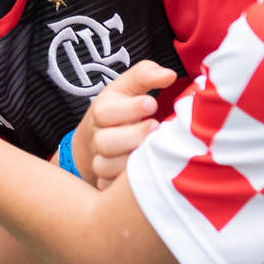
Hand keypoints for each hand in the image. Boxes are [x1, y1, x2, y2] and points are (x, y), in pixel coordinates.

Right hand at [78, 61, 176, 189]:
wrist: (94, 142)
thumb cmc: (120, 110)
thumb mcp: (128, 88)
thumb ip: (145, 75)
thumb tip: (168, 75)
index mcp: (102, 111)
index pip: (106, 111)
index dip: (129, 108)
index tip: (152, 104)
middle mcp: (97, 138)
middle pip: (106, 142)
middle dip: (132, 136)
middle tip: (156, 128)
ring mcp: (99, 161)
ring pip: (106, 167)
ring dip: (130, 162)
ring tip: (152, 153)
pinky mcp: (103, 183)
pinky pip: (108, 188)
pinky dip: (123, 185)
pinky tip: (145, 176)